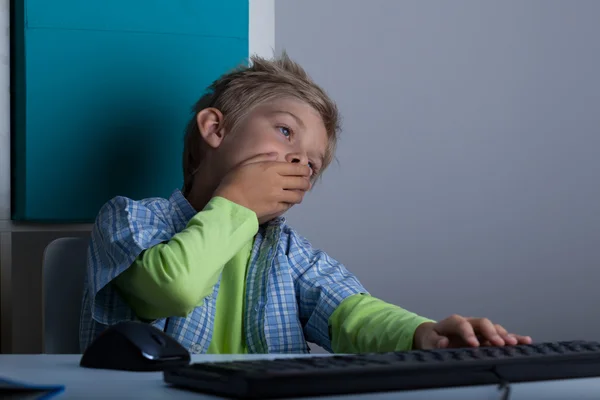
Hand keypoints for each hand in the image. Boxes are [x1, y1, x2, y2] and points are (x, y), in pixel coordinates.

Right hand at [214, 153, 311, 223]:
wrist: (229, 202)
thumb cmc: (234, 181)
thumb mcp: (246, 163)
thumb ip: (262, 157)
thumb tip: (276, 155)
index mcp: (272, 168)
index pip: (297, 169)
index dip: (305, 170)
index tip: (306, 171)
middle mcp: (278, 181)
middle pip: (301, 182)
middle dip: (305, 182)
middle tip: (305, 182)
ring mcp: (277, 196)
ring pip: (298, 195)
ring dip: (300, 193)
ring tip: (298, 193)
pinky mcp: (275, 208)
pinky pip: (289, 205)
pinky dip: (290, 203)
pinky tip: (288, 201)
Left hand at [413, 314, 531, 349]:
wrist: (437, 337)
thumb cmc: (433, 340)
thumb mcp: (429, 341)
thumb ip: (435, 342)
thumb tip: (443, 342)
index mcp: (453, 322)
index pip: (461, 324)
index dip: (468, 333)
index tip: (474, 345)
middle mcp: (469, 322)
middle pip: (482, 322)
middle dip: (491, 332)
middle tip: (498, 344)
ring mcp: (480, 329)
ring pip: (494, 328)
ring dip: (505, 335)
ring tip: (514, 344)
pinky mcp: (488, 336)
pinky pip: (502, 335)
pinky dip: (513, 338)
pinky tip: (525, 341)